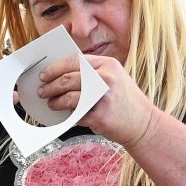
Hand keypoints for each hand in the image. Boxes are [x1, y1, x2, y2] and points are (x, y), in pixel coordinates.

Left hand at [33, 53, 156, 148]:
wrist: (143, 123)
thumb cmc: (124, 100)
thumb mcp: (114, 77)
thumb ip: (92, 73)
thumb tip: (60, 74)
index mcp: (108, 65)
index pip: (74, 61)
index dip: (55, 68)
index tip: (45, 75)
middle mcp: (106, 78)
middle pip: (67, 79)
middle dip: (50, 86)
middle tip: (43, 91)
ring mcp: (103, 97)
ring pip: (68, 97)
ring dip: (55, 102)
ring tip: (52, 104)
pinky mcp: (100, 116)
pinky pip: (76, 115)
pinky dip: (69, 116)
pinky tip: (67, 116)